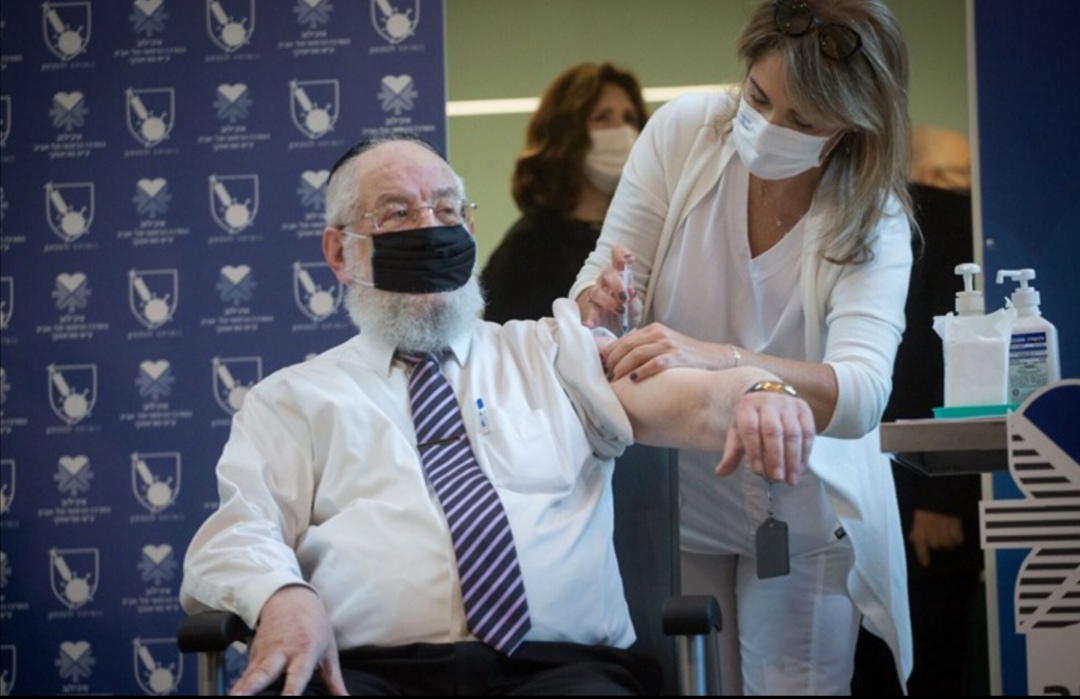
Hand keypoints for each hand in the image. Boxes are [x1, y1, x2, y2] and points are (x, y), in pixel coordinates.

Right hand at [229, 586, 345, 695]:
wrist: (291, 598)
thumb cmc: (314, 624)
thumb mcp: (328, 649)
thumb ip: (334, 679)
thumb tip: (344, 698)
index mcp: (304, 652)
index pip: (297, 675)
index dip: (291, 691)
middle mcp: (281, 652)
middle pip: (265, 672)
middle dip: (252, 688)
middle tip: (240, 698)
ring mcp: (264, 652)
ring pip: (250, 673)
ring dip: (240, 688)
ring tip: (232, 698)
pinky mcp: (253, 653)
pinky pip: (245, 672)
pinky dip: (238, 685)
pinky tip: (233, 694)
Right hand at [581, 245, 640, 333]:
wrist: (621, 329)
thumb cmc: (628, 311)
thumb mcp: (636, 305)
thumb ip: (634, 299)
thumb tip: (630, 292)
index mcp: (619, 274)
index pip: (617, 255)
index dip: (621, 254)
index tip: (629, 259)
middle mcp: (606, 281)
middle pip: (607, 274)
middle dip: (617, 284)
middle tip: (625, 298)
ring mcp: (597, 295)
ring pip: (596, 292)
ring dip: (609, 301)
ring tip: (620, 311)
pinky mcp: (592, 311)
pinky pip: (589, 313)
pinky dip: (589, 320)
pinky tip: (589, 325)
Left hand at [601, 322, 736, 381]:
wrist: (714, 358)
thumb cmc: (685, 357)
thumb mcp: (662, 346)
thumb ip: (643, 349)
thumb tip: (617, 364)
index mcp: (652, 330)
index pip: (623, 340)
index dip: (608, 354)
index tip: (600, 368)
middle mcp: (658, 334)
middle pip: (626, 346)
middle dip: (611, 361)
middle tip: (604, 376)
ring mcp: (668, 344)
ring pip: (636, 353)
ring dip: (622, 367)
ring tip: (614, 379)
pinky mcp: (678, 357)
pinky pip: (655, 363)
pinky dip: (642, 371)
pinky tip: (633, 379)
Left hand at [716, 390, 813, 485]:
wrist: (768, 394)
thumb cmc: (751, 419)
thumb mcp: (738, 431)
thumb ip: (731, 453)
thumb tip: (721, 472)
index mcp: (747, 406)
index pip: (750, 429)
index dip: (754, 451)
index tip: (758, 472)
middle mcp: (768, 402)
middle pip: (773, 431)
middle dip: (776, 457)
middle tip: (777, 478)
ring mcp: (788, 404)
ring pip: (793, 433)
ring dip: (793, 459)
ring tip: (790, 479)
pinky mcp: (804, 409)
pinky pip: (808, 433)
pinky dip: (805, 454)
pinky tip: (800, 469)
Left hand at [908, 509, 964, 567]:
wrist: (939, 495)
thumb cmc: (928, 506)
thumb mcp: (918, 516)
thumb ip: (916, 529)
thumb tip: (914, 538)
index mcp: (920, 529)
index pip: (920, 548)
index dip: (922, 557)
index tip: (926, 564)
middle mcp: (931, 533)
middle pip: (937, 546)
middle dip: (937, 542)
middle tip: (938, 534)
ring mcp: (943, 531)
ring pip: (948, 544)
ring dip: (948, 540)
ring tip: (946, 531)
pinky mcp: (955, 528)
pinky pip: (958, 540)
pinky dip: (958, 537)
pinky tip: (956, 531)